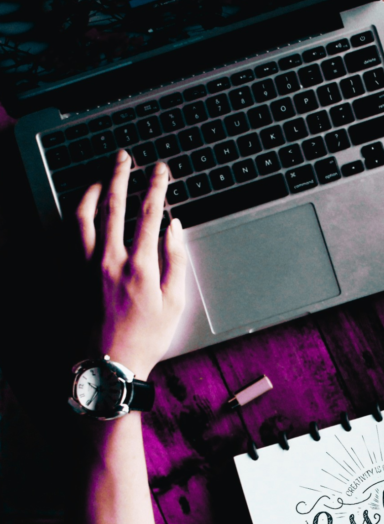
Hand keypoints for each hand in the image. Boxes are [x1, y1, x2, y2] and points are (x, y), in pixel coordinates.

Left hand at [75, 151, 186, 379]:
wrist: (108, 366)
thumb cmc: (145, 339)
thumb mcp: (174, 303)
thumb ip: (176, 260)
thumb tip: (174, 227)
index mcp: (140, 266)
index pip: (149, 213)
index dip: (156, 186)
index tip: (161, 170)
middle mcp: (108, 260)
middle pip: (113, 204)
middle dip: (120, 175)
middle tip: (124, 157)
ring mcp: (84, 266)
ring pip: (83, 216)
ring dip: (92, 191)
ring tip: (100, 179)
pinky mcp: (69, 275)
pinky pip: (67, 237)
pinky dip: (75, 218)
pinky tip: (81, 212)